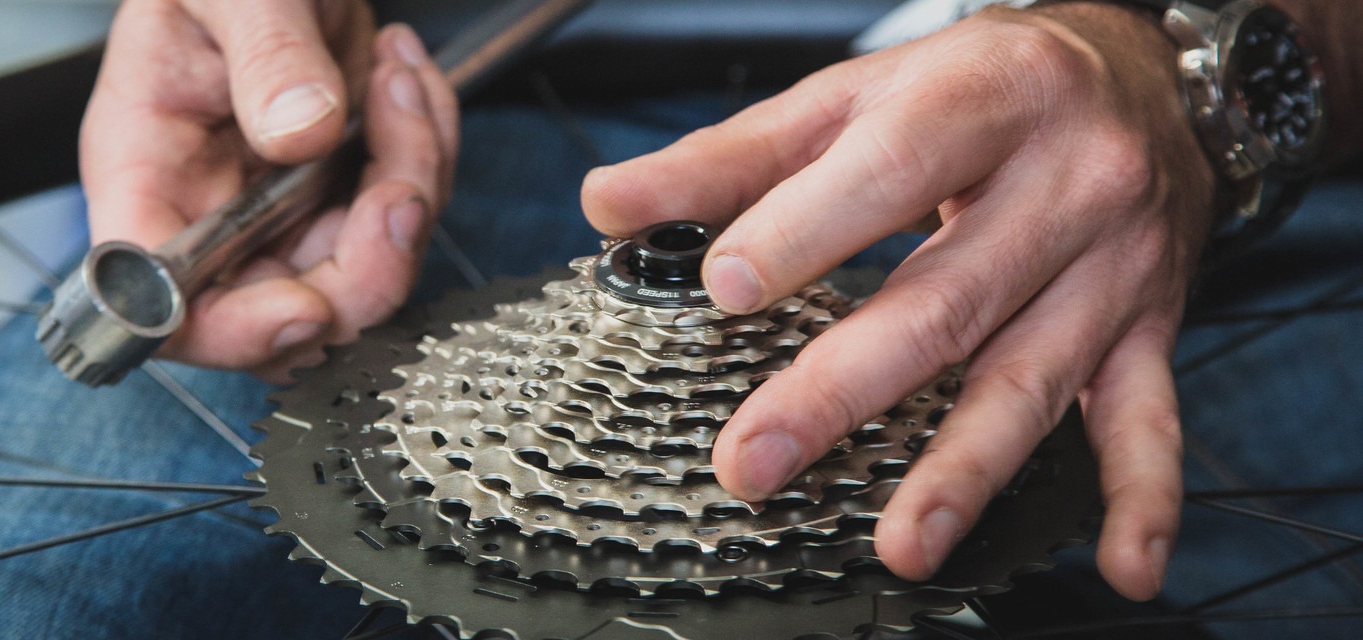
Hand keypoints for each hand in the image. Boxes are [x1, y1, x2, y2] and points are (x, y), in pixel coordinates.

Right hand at [81, 0, 458, 381]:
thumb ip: (265, 53)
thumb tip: (304, 132)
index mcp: (145, 178)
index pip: (165, 309)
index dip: (236, 333)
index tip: (306, 305)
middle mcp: (209, 217)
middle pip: (286, 320)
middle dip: (368, 266)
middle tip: (397, 180)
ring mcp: (277, 217)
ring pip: (364, 277)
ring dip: (410, 188)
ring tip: (398, 80)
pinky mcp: (336, 199)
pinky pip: (400, 224)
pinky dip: (427, 157)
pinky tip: (403, 80)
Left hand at [582, 3, 1212, 600]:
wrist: (1142, 75)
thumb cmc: (978, 88)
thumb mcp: (855, 94)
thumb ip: (729, 156)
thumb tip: (609, 203)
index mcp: (984, 98)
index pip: (889, 170)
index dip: (805, 232)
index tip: (724, 287)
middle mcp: (1066, 183)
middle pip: (947, 301)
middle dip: (844, 390)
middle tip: (755, 459)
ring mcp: (1115, 266)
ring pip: (1034, 378)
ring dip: (965, 469)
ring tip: (903, 543)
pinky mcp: (1150, 328)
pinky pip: (1151, 420)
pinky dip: (1142, 499)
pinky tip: (1119, 567)